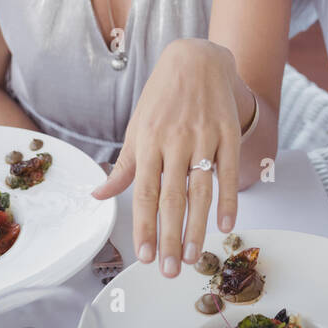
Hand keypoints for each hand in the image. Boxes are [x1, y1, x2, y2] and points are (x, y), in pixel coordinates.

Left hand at [91, 39, 252, 278]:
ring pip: (201, 190)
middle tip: (169, 270)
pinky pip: (228, 172)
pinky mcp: (227, 133)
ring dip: (197, 227)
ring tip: (193, 257)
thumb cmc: (162, 95)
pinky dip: (228, 200)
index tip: (145, 256)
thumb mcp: (137, 126)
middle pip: (172, 198)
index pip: (144, 192)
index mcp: (147, 141)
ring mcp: (203, 137)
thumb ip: (123, 166)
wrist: (196, 57)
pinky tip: (225, 225)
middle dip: (170, 237)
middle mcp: (174, 141)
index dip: (145, 226)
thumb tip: (99, 196)